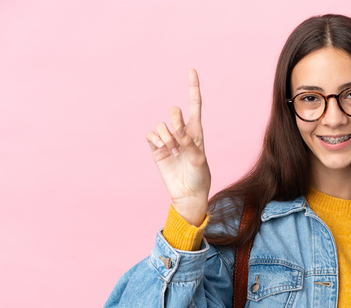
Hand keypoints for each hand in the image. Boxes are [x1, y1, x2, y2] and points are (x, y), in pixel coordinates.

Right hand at [146, 69, 210, 225]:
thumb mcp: (200, 161)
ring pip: (161, 125)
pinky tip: (162, 149)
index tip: (192, 70)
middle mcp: (182, 133)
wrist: (188, 194)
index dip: (193, 88)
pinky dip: (155, 139)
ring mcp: (168, 140)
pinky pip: (151, 134)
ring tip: (172, 151)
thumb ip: (190, 145)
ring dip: (166, 137)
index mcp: (197, 132)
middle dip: (175, 121)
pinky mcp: (156, 149)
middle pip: (174, 111)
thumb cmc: (199, 177)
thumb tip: (179, 134)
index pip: (195, 105)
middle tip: (180, 139)